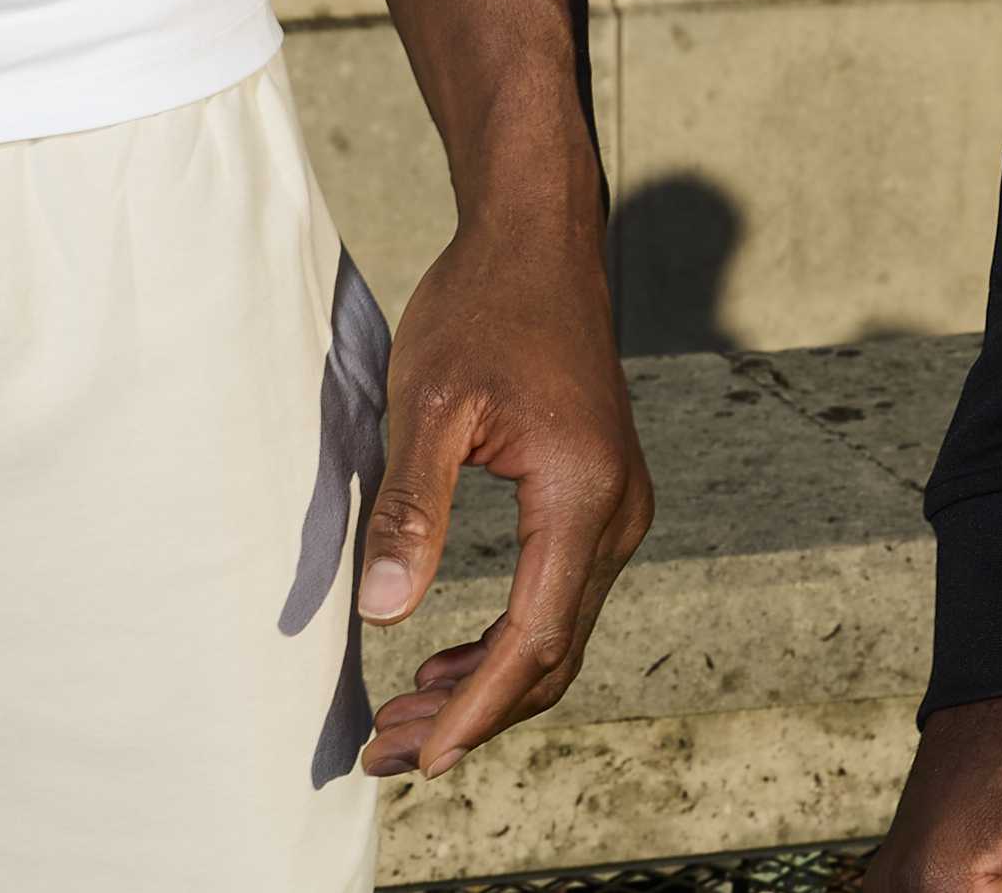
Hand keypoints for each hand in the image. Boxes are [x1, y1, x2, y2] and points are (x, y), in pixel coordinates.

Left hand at [355, 213, 652, 779]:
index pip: (533, 639)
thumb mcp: (430, 403)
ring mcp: (618, 505)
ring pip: (561, 631)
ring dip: (488, 685)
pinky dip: (509, 642)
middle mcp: (617, 511)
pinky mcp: (603, 496)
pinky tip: (447, 658)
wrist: (539, 241)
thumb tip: (383, 613)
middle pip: (553, 653)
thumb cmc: (482, 308)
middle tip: (386, 751)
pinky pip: (563, 595)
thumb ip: (411, 510)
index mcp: (580, 495)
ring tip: (404, 717)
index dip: (476, 710)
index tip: (419, 759)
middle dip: (473, 714)